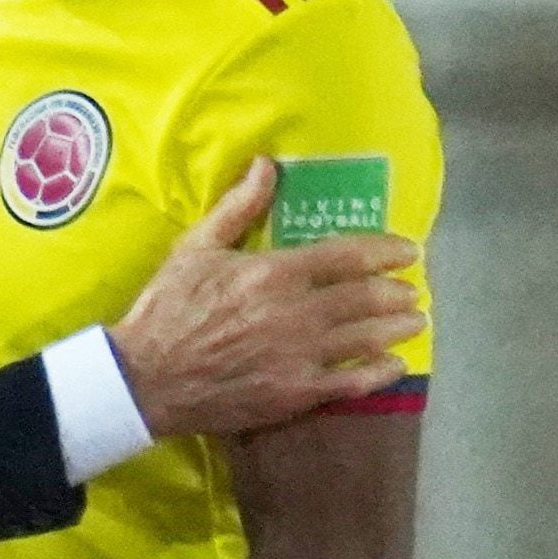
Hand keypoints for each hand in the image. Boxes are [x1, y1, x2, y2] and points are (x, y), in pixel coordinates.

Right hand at [112, 162, 423, 437]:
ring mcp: (300, 355)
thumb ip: (238, 208)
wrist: (143, 378)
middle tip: (409, 290)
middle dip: (397, 291)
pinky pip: (353, 381)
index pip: (348, 255)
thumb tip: (267, 165)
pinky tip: (394, 364)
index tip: (407, 251)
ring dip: (399, 327)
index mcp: (274, 272)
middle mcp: (296, 312)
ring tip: (414, 322)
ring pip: (368, 337)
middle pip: (366, 297)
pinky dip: (381, 370)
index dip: (386, 250)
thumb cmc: (166, 310)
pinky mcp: (296, 393)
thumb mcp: (194, 249)